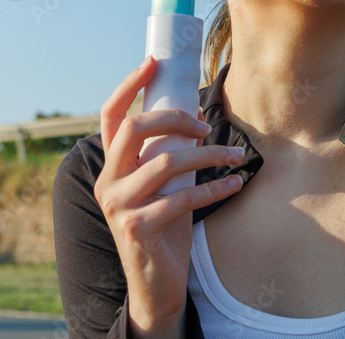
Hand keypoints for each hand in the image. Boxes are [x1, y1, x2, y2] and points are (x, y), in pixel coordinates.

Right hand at [93, 56, 244, 334]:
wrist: (156, 283)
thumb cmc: (164, 226)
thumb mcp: (165, 185)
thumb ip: (169, 153)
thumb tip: (197, 113)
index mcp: (111, 165)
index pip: (111, 115)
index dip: (129, 85)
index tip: (153, 62)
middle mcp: (108, 181)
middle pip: (135, 129)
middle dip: (175, 118)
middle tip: (207, 126)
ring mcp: (118, 206)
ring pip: (165, 162)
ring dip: (208, 156)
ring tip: (236, 156)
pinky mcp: (137, 229)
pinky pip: (181, 199)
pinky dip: (214, 188)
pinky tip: (235, 182)